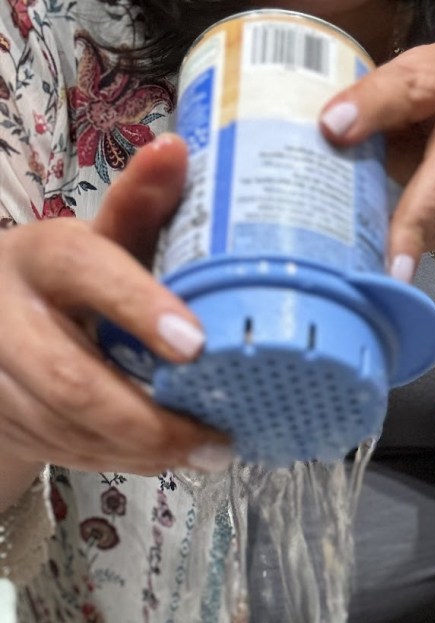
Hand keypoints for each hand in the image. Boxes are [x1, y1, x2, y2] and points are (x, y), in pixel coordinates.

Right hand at [0, 135, 231, 475]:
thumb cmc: (75, 280)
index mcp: (43, 255)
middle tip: (215, 442)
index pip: (86, 270)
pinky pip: (59, 452)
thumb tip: (178, 150)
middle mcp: (4, 312)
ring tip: (204, 456)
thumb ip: (140, 208)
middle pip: (69, 380)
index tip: (196, 344)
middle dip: (148, 422)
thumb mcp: (104, 243)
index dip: (139, 307)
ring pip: (64, 428)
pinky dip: (118, 462)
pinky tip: (162, 460)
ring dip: (140, 453)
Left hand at [319, 38, 434, 284]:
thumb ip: (376, 136)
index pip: (409, 83)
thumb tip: (326, 177)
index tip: (331, 130)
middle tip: (392, 260)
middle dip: (420, 213)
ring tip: (398, 261)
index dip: (372, 106)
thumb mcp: (403, 120)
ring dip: (430, 237)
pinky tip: (424, 248)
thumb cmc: (432, 135)